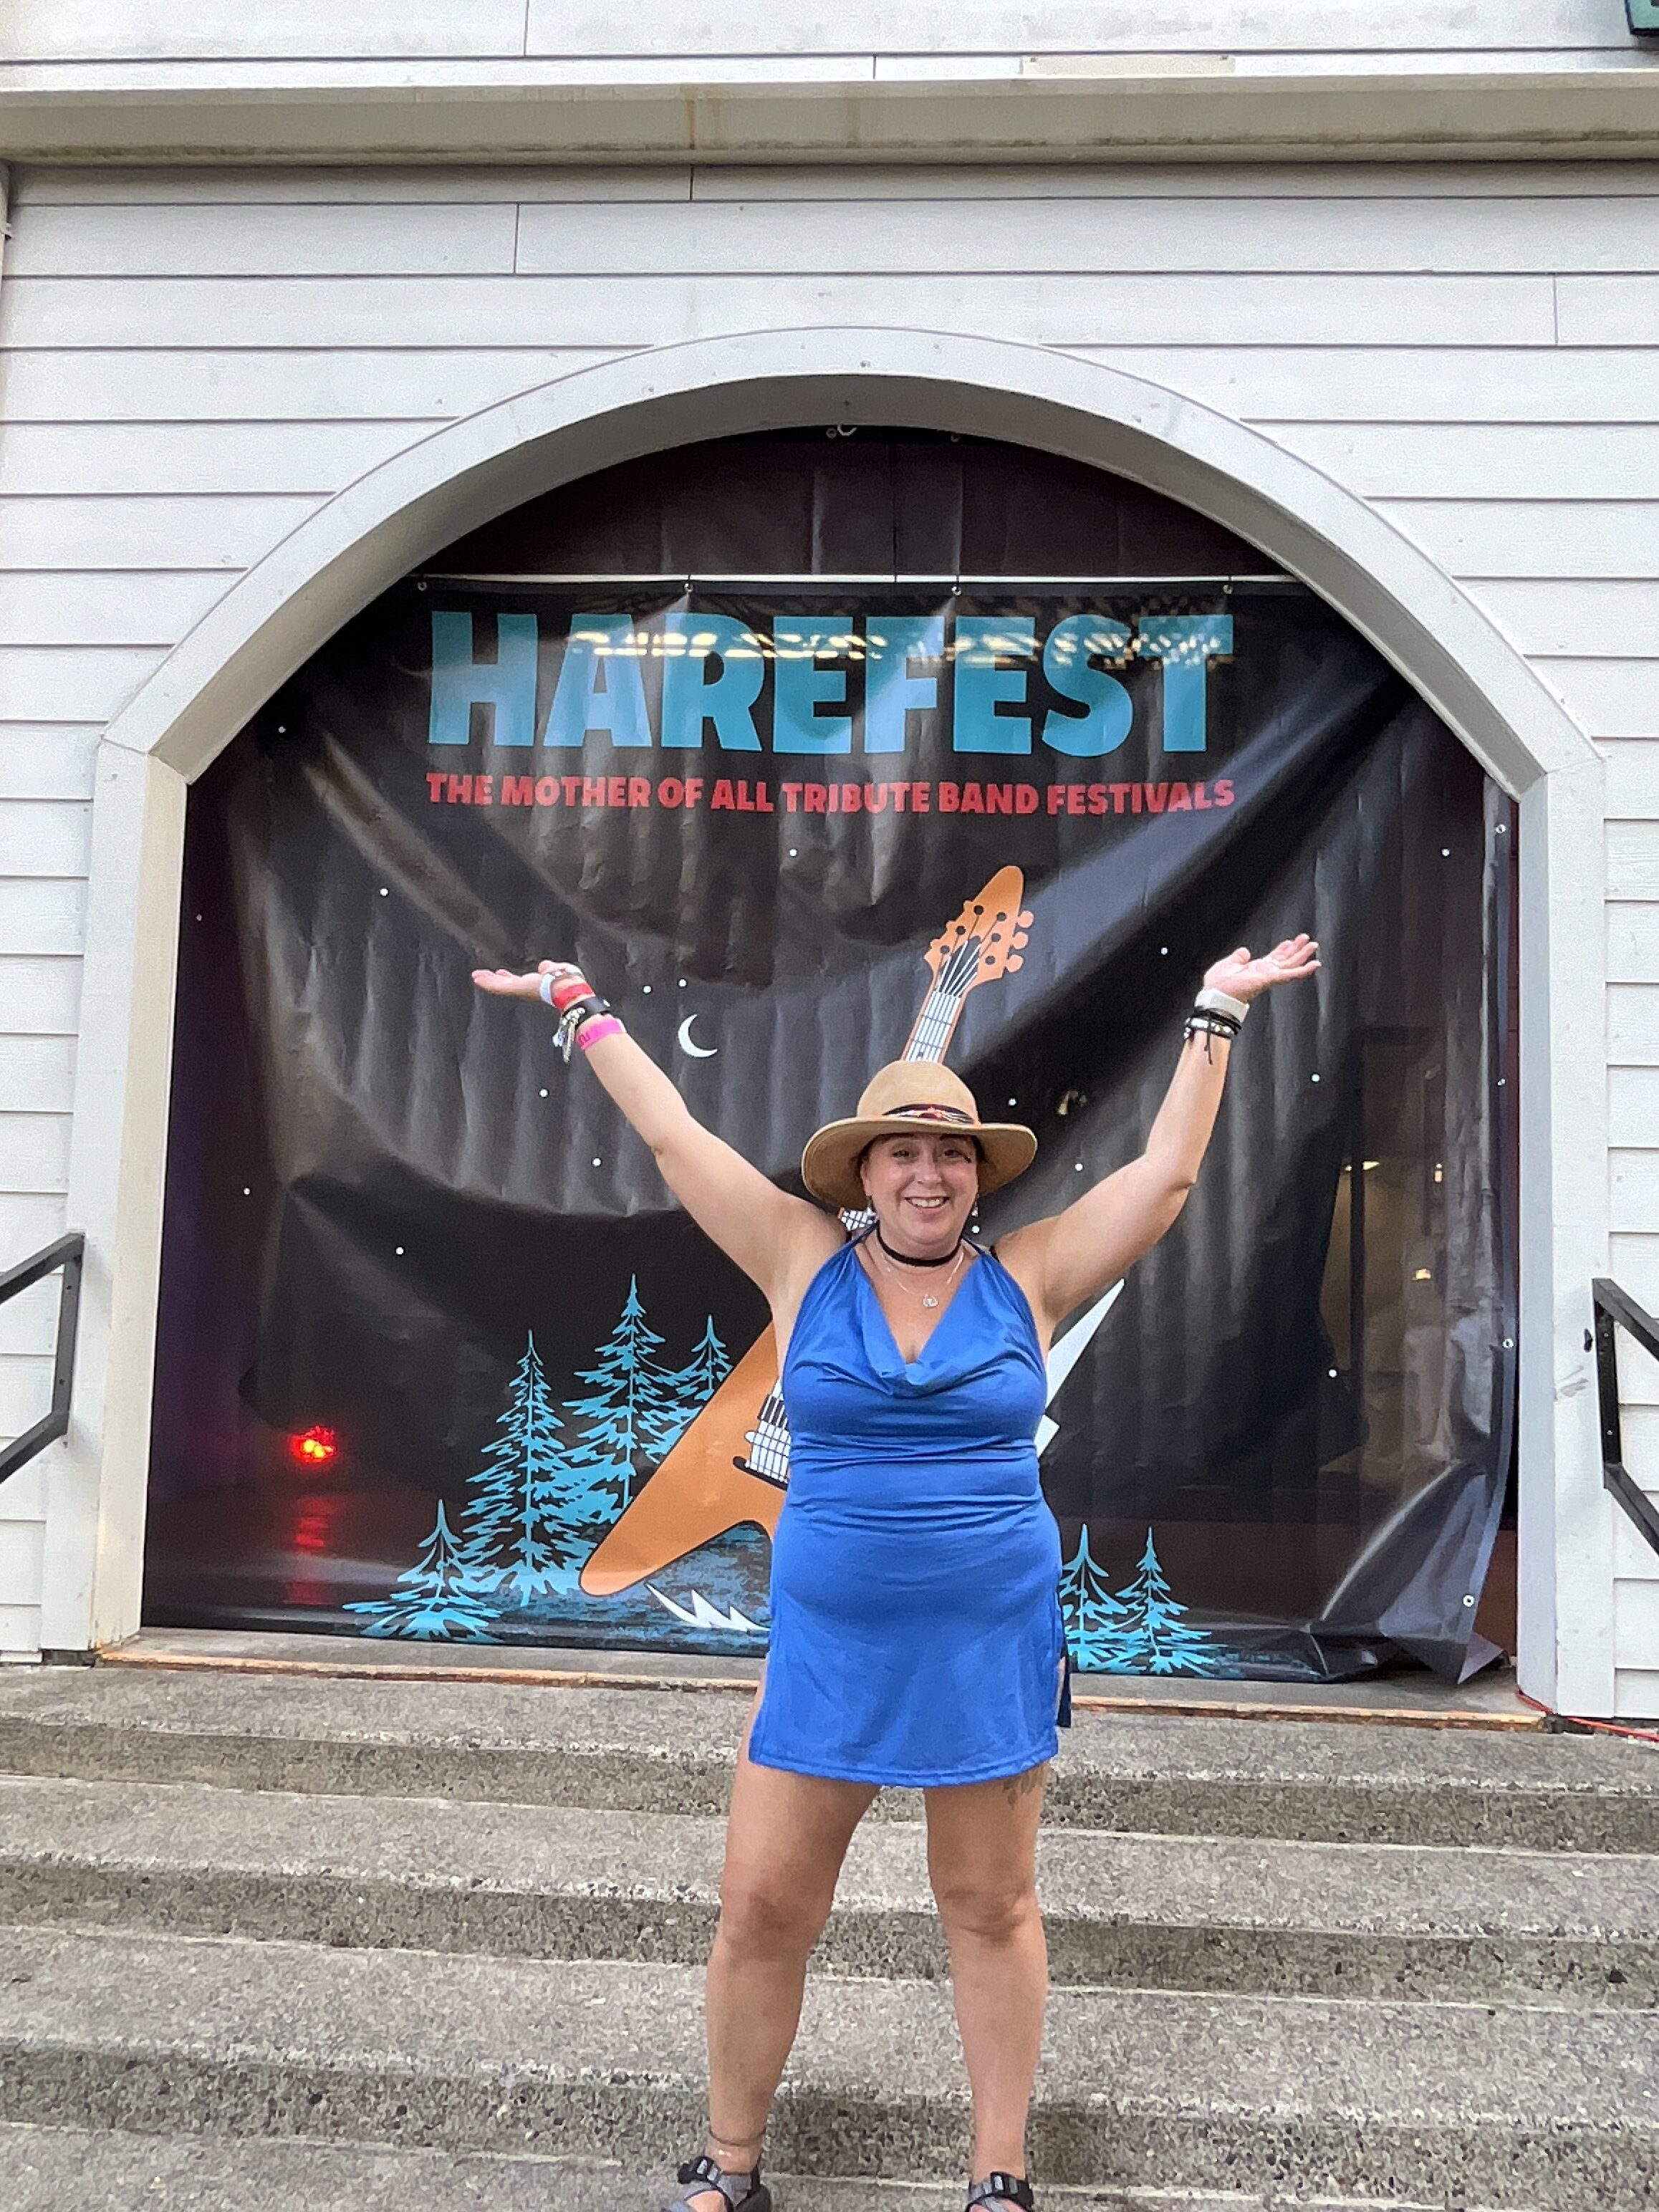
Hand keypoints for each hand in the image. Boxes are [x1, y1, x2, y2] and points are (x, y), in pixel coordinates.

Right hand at [471, 958, 586, 1003]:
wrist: (566, 988)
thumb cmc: (565, 980)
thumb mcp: (556, 969)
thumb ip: (548, 968)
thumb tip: (545, 966)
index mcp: (534, 984)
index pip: (517, 981)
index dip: (508, 976)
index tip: (500, 972)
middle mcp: (525, 989)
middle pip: (505, 984)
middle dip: (493, 979)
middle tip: (481, 975)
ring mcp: (519, 990)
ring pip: (499, 986)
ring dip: (487, 980)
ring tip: (475, 976)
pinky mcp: (515, 989)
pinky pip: (498, 986)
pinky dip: (487, 982)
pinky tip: (478, 978)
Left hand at [1203, 935, 1319, 1004]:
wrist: (1216, 996)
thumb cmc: (1218, 985)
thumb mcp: (1227, 964)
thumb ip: (1238, 957)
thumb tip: (1245, 951)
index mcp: (1255, 969)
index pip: (1273, 958)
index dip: (1282, 949)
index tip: (1290, 941)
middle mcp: (1264, 973)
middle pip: (1285, 960)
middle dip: (1297, 950)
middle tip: (1308, 941)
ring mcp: (1269, 977)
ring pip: (1290, 965)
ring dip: (1303, 955)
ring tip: (1313, 945)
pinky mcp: (1271, 979)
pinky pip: (1290, 974)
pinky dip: (1303, 970)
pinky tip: (1314, 964)